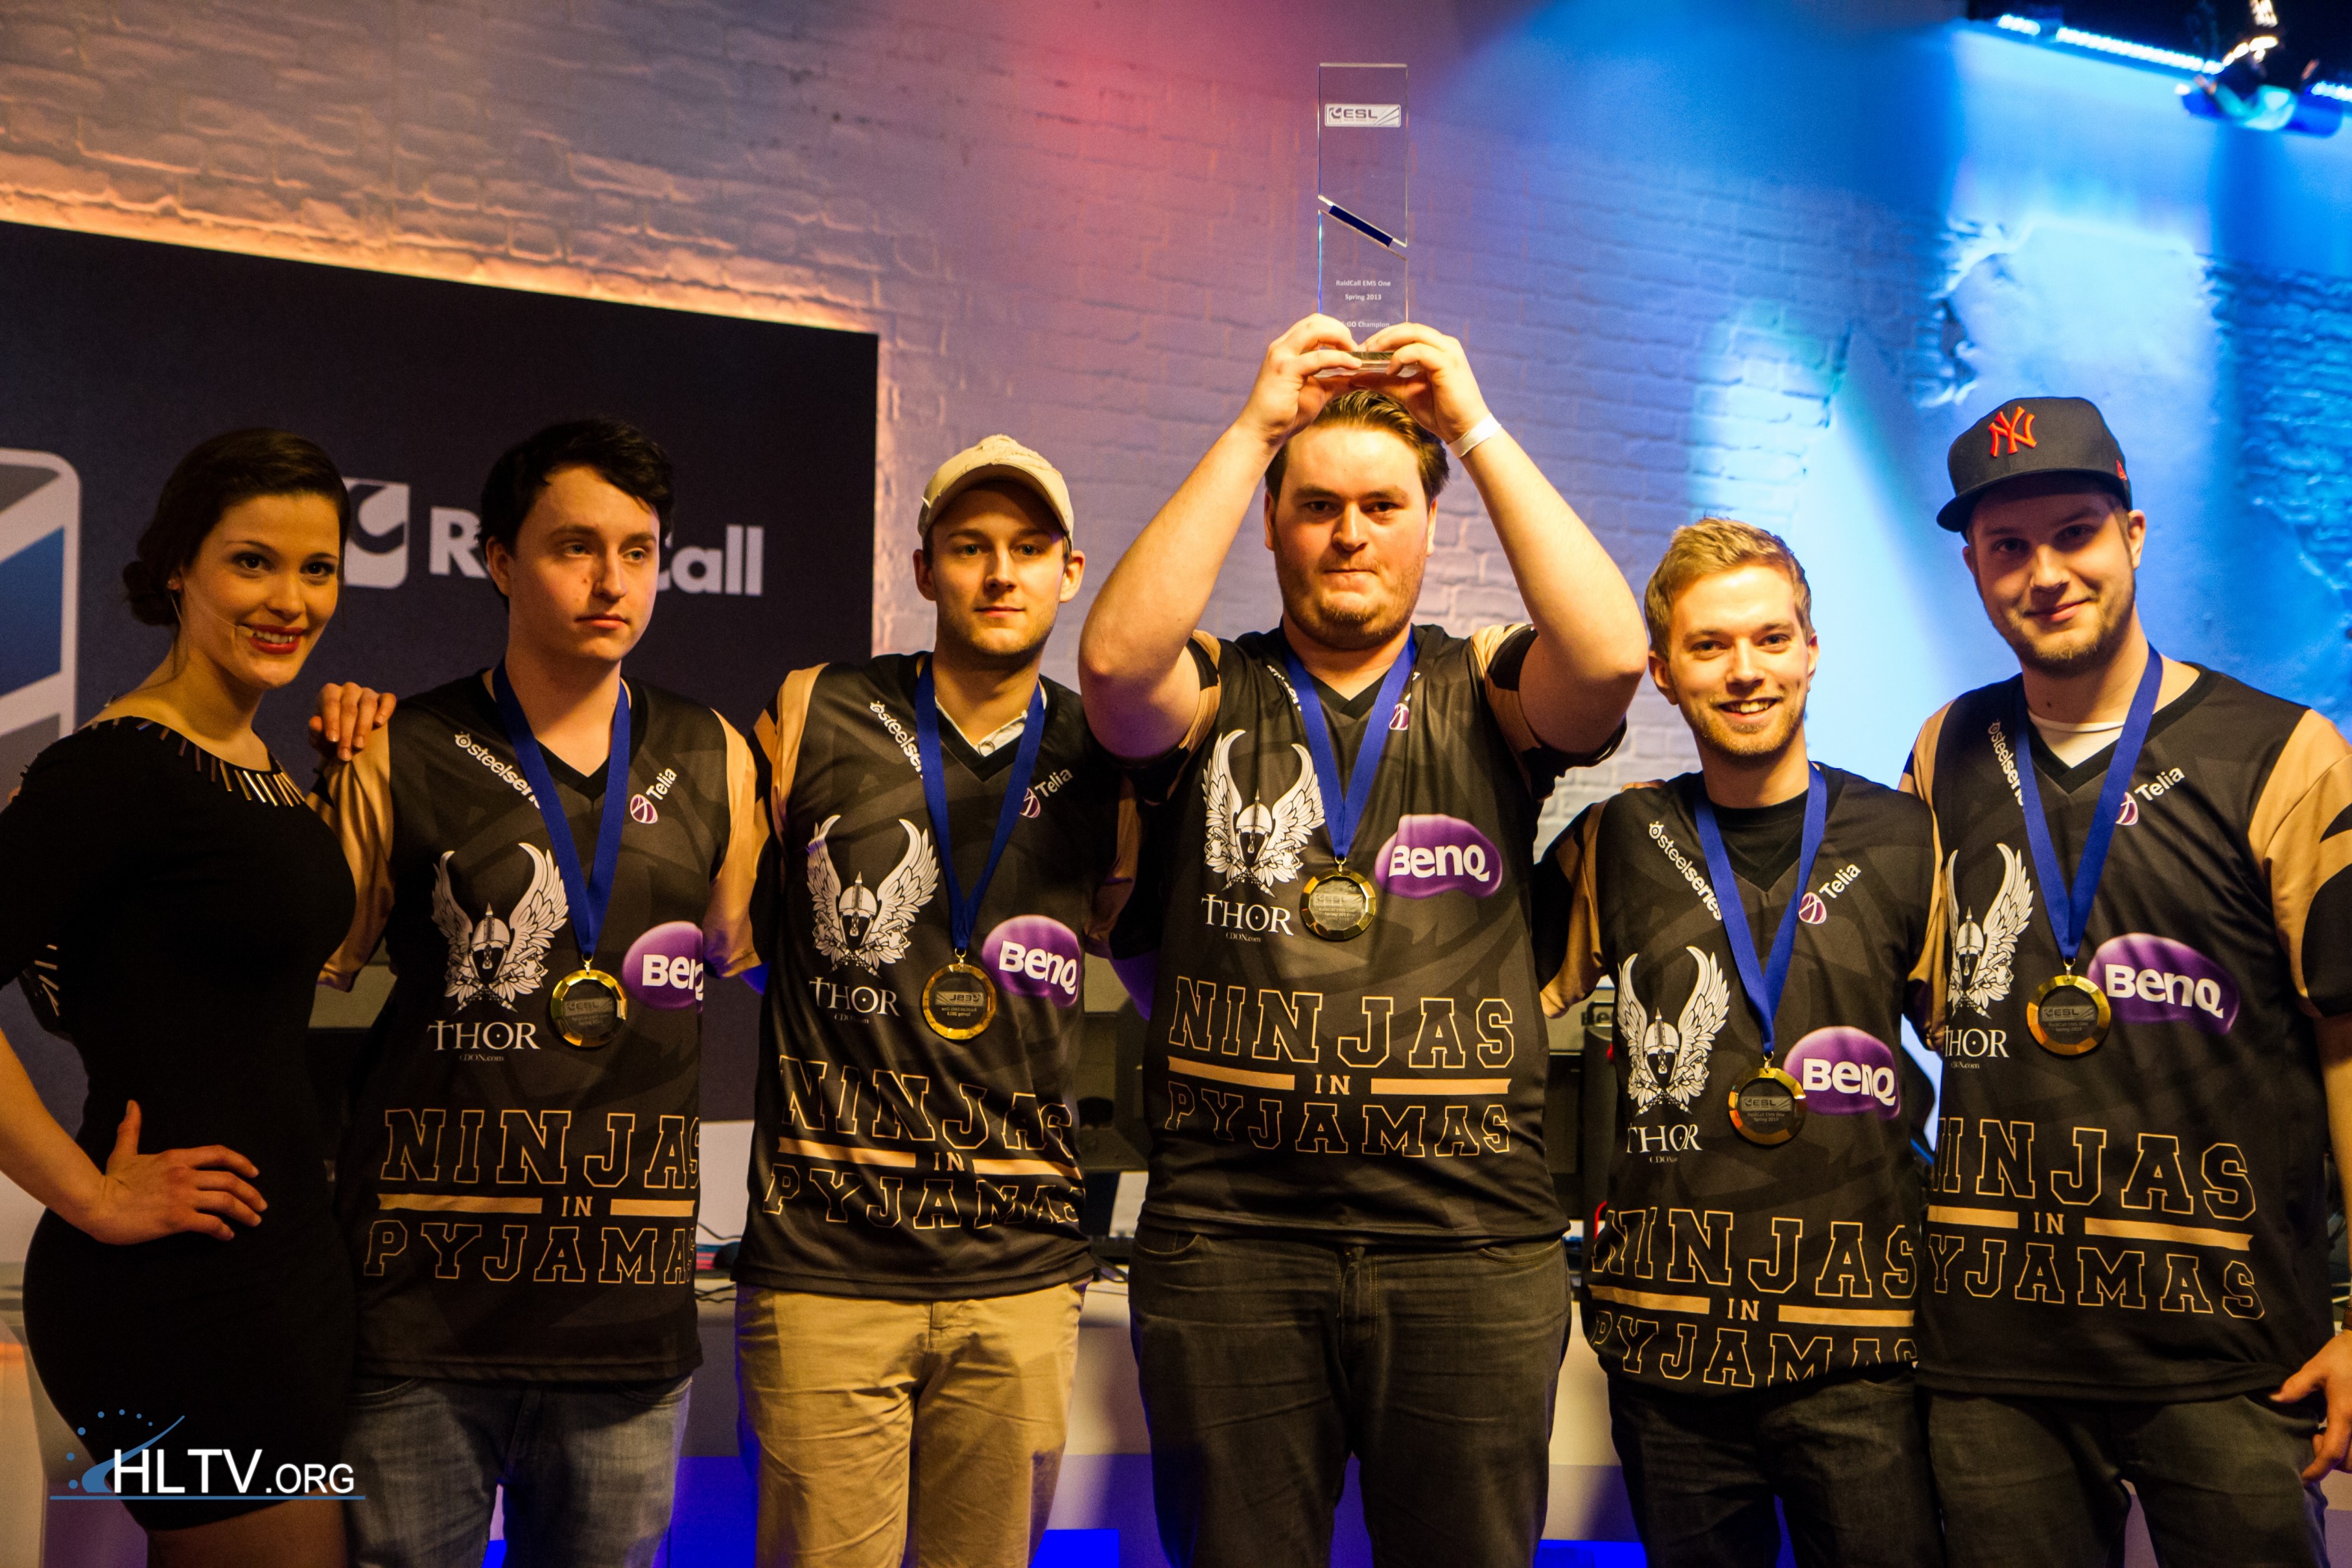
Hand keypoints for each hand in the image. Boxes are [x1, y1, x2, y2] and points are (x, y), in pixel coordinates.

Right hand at [70, 1101, 265, 1244]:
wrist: (95, 1204)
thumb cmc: (109, 1181)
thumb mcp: (124, 1152)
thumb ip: (132, 1129)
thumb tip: (132, 1104)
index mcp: (177, 1157)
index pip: (220, 1155)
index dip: (242, 1163)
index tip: (255, 1173)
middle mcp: (185, 1174)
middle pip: (231, 1180)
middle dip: (251, 1194)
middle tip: (261, 1205)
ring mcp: (182, 1197)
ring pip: (227, 1202)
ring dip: (245, 1212)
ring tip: (254, 1221)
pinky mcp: (177, 1219)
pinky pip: (211, 1224)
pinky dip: (224, 1230)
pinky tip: (227, 1236)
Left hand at [308, 683, 395, 761]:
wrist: (350, 743)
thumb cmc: (332, 739)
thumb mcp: (320, 740)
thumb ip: (315, 732)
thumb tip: (315, 723)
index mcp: (329, 693)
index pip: (331, 704)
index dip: (332, 722)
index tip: (333, 740)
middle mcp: (348, 689)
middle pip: (349, 708)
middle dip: (347, 733)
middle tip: (345, 754)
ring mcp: (367, 693)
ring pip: (368, 705)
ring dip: (363, 727)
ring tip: (359, 746)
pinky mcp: (384, 699)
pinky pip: (388, 700)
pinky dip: (385, 710)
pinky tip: (379, 723)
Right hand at [1231, 314, 1383, 447]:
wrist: (1261, 433)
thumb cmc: (1285, 415)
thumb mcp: (1317, 393)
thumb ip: (1335, 381)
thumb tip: (1358, 377)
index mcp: (1285, 349)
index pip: (1312, 325)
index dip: (1335, 329)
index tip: (1350, 346)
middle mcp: (1281, 347)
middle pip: (1315, 322)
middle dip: (1340, 330)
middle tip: (1354, 348)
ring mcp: (1281, 356)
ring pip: (1315, 330)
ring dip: (1340, 338)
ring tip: (1354, 355)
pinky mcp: (1285, 370)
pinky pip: (1319, 357)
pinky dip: (1340, 359)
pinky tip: (1353, 366)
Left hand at [1359, 323, 1493, 446]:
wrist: (1464, 430)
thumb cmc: (1440, 412)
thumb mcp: (1405, 393)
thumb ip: (1383, 382)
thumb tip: (1357, 376)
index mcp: (1436, 348)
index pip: (1406, 333)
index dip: (1383, 338)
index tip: (1362, 350)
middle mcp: (1444, 344)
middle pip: (1407, 328)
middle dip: (1382, 337)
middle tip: (1361, 350)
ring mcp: (1448, 351)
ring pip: (1413, 333)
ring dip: (1388, 342)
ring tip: (1371, 356)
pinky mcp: (1448, 363)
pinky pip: (1419, 350)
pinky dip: (1401, 357)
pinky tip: (1390, 371)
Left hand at [2272, 1329, 2351, 1479]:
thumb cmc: (2344, 1355)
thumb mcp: (2316, 1368)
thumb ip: (2295, 1387)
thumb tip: (2273, 1399)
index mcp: (2345, 1415)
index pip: (2332, 1453)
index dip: (2317, 1469)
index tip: (2302, 1477)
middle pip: (2350, 1462)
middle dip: (2331, 1462)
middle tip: (2313, 1439)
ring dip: (2341, 1454)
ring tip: (2323, 1433)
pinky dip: (2347, 1444)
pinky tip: (2334, 1428)